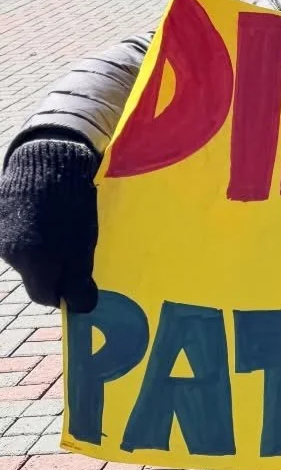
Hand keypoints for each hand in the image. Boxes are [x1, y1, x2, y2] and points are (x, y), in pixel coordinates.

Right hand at [0, 137, 100, 310]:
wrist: (50, 161)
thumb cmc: (73, 207)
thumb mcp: (83, 248)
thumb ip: (79, 282)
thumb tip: (81, 308)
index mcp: (34, 264)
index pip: (44, 296)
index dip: (64, 293)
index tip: (78, 285)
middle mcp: (12, 254)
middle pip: (33, 275)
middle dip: (53, 270)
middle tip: (74, 251)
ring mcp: (2, 234)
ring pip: (24, 255)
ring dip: (42, 248)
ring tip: (61, 225)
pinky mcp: (1, 216)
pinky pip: (16, 234)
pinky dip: (31, 230)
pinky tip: (46, 214)